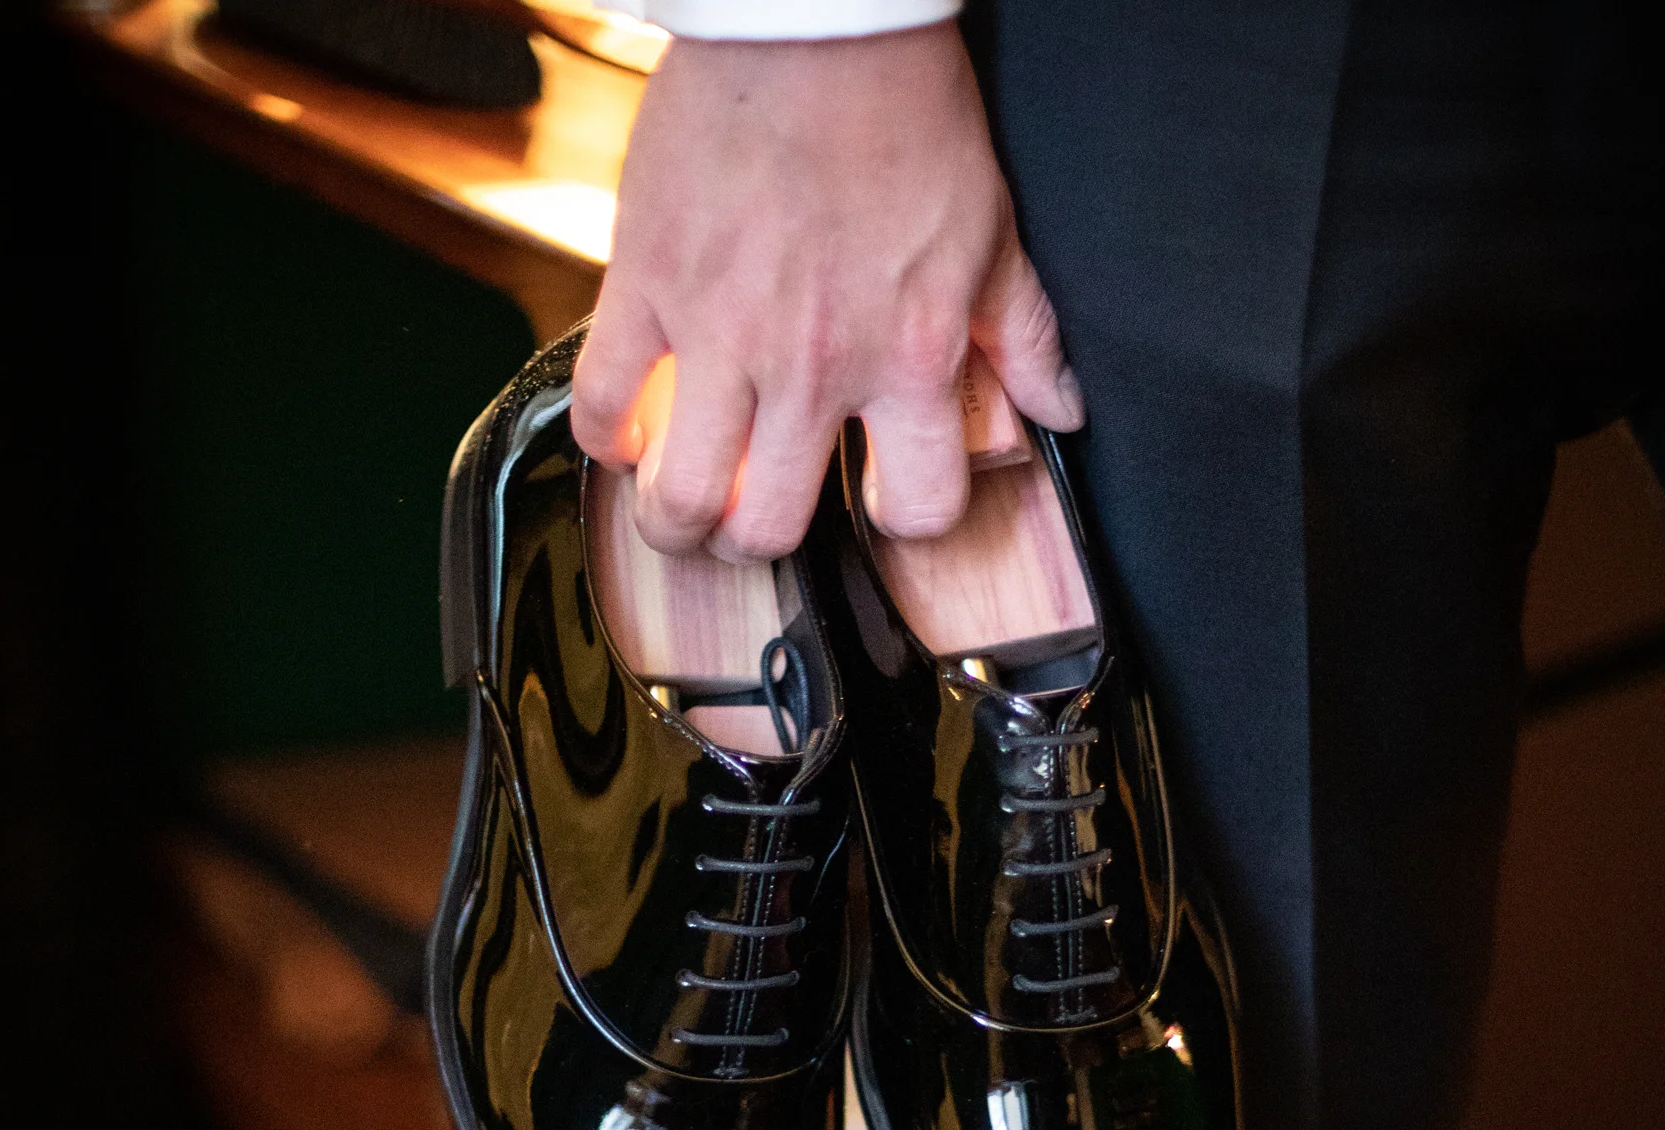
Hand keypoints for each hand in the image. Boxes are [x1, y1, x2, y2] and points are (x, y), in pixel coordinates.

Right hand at [571, 22, 1082, 561]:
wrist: (816, 22)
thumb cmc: (906, 116)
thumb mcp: (992, 235)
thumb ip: (1025, 337)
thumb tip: (1060, 412)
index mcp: (909, 361)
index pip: (915, 509)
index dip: (901, 520)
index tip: (879, 502)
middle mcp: (814, 370)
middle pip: (770, 528)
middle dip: (756, 543)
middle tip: (749, 517)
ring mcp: (722, 335)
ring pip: (682, 496)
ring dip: (675, 522)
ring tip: (679, 507)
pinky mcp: (649, 285)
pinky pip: (604, 400)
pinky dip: (605, 436)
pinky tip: (624, 432)